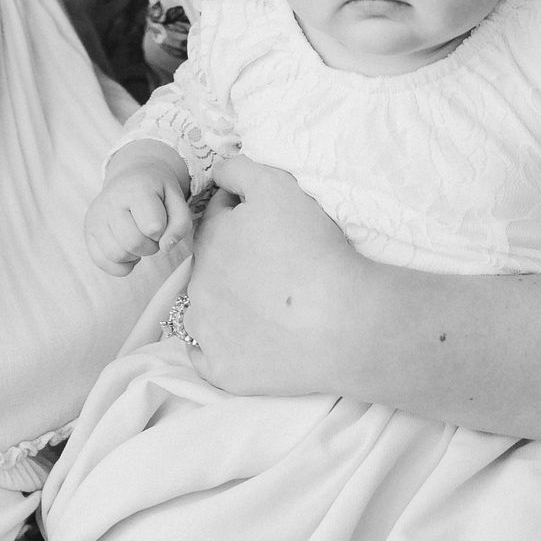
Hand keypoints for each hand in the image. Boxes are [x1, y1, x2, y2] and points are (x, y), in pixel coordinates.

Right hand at [85, 147, 193, 274]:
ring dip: (134, 255)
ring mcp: (96, 215)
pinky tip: (127, 249)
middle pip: (133, 243)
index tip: (162, 222)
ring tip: (139, 239)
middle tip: (151, 234)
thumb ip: (180, 224)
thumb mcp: (177, 199)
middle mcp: (111, 200)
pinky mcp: (88, 230)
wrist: (131, 176)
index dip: (162, 231)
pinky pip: (102, 261)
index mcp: (136, 188)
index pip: (152, 226)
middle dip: (150, 246)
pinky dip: (119, 264)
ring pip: (116, 255)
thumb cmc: (157, 192)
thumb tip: (165, 248)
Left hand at [181, 153, 365, 393]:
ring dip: (224, 304)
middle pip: (211, 264)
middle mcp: (198, 286)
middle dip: (234, 260)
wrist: (343, 322)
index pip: (219, 217)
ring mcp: (207, 333)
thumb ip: (239, 169)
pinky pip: (206, 358)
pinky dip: (219, 350)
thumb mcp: (277, 186)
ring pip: (205, 311)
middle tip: (275, 266)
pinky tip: (245, 342)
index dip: (246, 215)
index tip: (274, 225)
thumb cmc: (313, 249)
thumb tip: (219, 172)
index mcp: (209, 241)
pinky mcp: (223, 372)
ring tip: (266, 307)